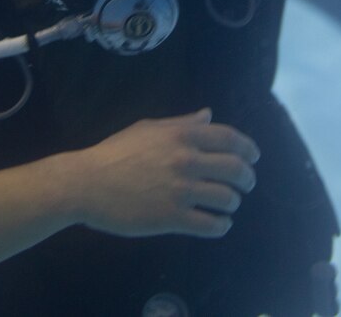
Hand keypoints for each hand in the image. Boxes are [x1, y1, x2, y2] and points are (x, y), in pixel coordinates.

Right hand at [73, 108, 258, 238]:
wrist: (87, 182)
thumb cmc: (115, 152)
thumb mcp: (147, 129)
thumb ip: (181, 123)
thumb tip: (208, 115)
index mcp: (181, 135)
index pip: (229, 138)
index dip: (248, 148)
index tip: (254, 157)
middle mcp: (186, 160)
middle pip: (235, 169)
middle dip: (247, 178)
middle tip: (245, 184)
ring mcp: (180, 190)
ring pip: (227, 198)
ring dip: (233, 202)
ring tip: (227, 205)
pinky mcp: (172, 218)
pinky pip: (211, 225)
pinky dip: (221, 225)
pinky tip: (218, 224)